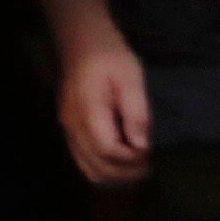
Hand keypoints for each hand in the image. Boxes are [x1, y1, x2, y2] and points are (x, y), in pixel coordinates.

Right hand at [57, 32, 153, 185]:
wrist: (82, 43)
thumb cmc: (110, 57)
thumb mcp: (131, 78)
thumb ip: (136, 112)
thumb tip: (142, 145)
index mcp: (89, 111)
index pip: (108, 151)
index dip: (132, 159)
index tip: (150, 152)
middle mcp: (73, 126)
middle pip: (98, 168)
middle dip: (127, 173)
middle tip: (150, 165)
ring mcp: (69, 130)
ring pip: (90, 170)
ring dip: (117, 177)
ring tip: (139, 167)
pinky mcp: (71, 131)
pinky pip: (85, 163)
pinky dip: (105, 170)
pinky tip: (124, 163)